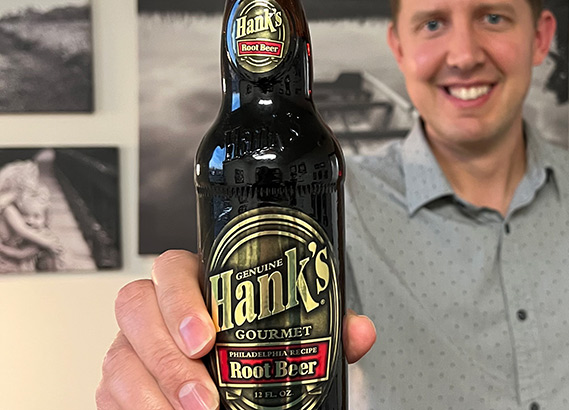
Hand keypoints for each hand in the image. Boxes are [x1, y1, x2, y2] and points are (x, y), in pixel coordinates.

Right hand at [96, 250, 374, 409]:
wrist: (228, 384)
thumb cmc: (254, 344)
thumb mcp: (290, 333)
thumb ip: (324, 328)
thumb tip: (359, 333)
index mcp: (193, 282)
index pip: (172, 269)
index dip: (181, 301)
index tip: (207, 339)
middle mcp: (153, 309)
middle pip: (134, 310)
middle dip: (166, 357)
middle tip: (204, 397)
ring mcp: (129, 347)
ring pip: (118, 360)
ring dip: (154, 396)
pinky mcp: (117, 386)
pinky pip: (111, 398)